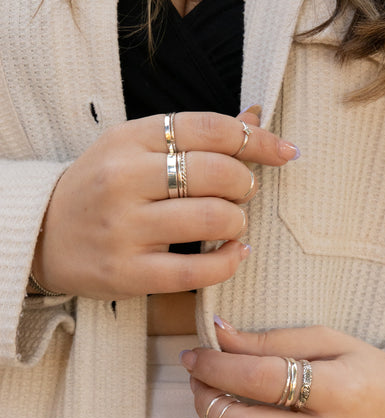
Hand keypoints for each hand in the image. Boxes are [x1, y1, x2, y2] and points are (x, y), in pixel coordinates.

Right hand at [32, 111, 297, 298]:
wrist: (42, 236)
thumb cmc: (98, 190)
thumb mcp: (133, 149)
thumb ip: (191, 136)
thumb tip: (254, 119)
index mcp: (128, 139)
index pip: (209, 128)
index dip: (256, 139)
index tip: (283, 153)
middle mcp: (124, 178)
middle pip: (216, 172)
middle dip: (246, 184)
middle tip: (244, 193)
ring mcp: (125, 228)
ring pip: (212, 218)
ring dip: (238, 222)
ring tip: (233, 225)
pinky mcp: (129, 273)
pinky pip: (197, 270)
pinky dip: (229, 262)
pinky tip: (233, 254)